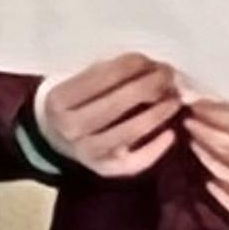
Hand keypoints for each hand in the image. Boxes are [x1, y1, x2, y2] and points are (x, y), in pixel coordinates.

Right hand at [34, 54, 184, 179]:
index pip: (99, 79)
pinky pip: (135, 161)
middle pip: (116, 104)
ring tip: (174, 100)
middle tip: (169, 76)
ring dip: (157, 114)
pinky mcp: (104, 169)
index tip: (150, 60)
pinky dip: (156, 148)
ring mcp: (86, 151)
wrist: (54, 137)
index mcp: (59, 100)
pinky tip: (170, 134)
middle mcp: (69, 127)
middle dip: (148, 86)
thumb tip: (148, 66)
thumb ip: (107, 73)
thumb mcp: (77, 82)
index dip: (129, 66)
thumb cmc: (74, 102)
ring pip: (129, 132)